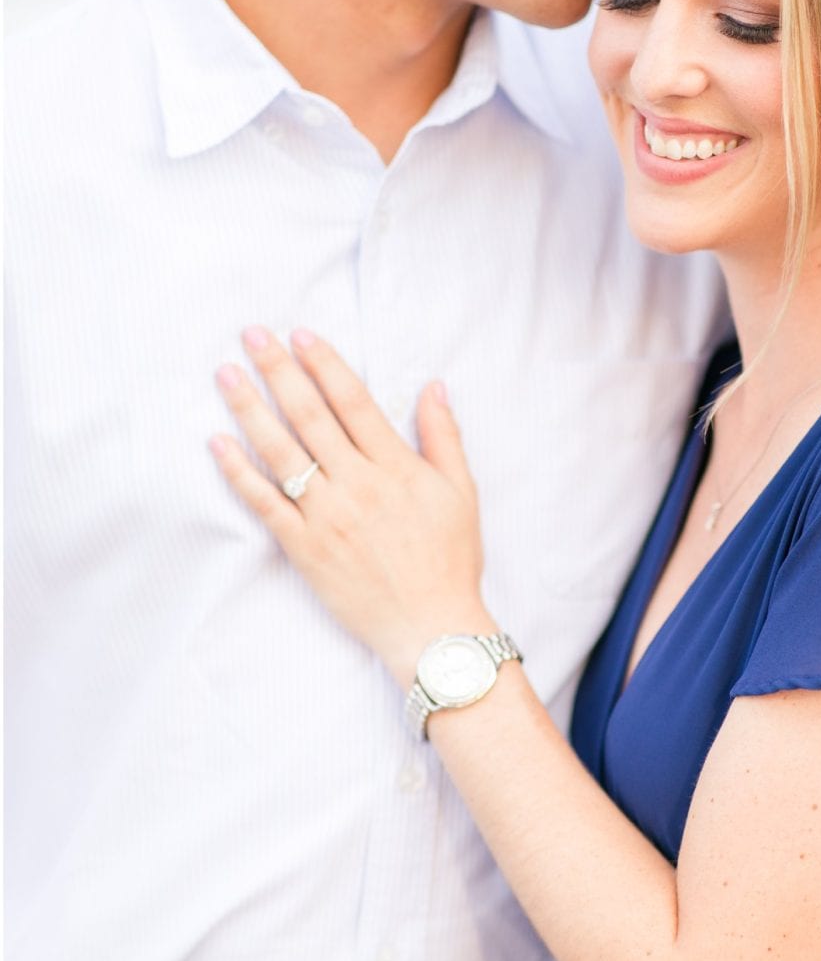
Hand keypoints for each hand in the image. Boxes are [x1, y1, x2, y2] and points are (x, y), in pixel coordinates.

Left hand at [210, 327, 489, 680]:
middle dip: (279, 370)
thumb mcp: (462, 492)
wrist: (431, 627)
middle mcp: (358, 484)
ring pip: (281, 451)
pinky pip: (265, 503)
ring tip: (226, 375)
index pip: (353, 401)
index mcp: (396, 467)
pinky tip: (218, 442)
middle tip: (252, 335)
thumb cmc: (450, 560)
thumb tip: (432, 386)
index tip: (300, 334)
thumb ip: (443, 436)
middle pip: (310, 415)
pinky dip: (239, 471)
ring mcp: (327, 516)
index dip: (324, 364)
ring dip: (250, 408)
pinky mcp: (304, 548)